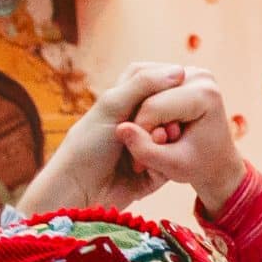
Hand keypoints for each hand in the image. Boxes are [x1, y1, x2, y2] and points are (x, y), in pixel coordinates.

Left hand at [21, 63, 198, 212]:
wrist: (81, 191)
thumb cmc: (88, 145)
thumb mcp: (112, 106)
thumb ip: (143, 85)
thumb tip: (180, 70)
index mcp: (125, 99)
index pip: (155, 79)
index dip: (168, 83)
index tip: (178, 88)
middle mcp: (139, 119)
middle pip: (171, 107)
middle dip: (169, 115)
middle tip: (162, 126)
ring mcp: (149, 145)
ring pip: (176, 135)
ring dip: (166, 139)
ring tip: (155, 145)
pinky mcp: (157, 170)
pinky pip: (173, 161)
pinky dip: (165, 161)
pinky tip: (149, 166)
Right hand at [119, 73, 248, 208]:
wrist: (218, 161)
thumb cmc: (198, 166)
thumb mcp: (172, 166)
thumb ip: (146, 150)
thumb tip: (121, 128)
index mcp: (204, 95)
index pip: (153, 107)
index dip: (139, 133)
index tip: (138, 162)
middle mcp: (199, 75)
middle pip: (148, 95)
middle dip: (137, 125)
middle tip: (136, 155)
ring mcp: (191, 71)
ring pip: (144, 90)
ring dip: (136, 117)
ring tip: (140, 143)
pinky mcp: (182, 73)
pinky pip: (147, 87)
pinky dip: (140, 108)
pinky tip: (144, 129)